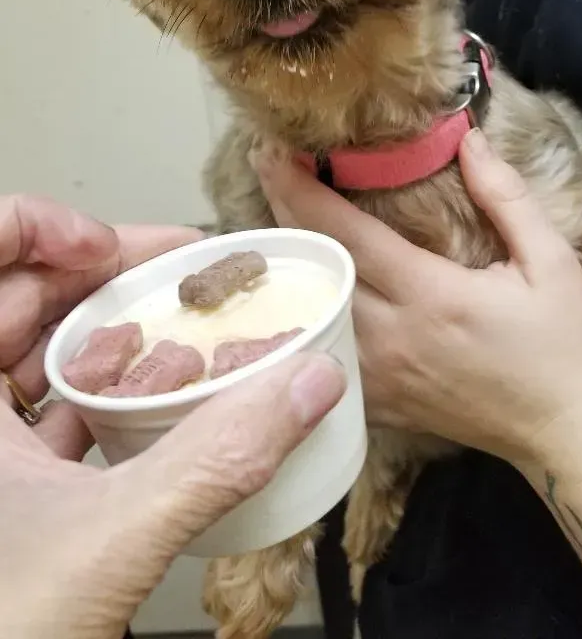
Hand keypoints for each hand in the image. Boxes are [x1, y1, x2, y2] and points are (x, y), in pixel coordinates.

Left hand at [0, 196, 345, 638]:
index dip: (38, 228)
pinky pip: (51, 411)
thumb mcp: (114, 536)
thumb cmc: (4, 629)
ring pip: (38, 358)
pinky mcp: (7, 490)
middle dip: (105, 280)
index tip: (108, 246)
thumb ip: (218, 458)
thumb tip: (306, 383)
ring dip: (113, 340)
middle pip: (23, 302)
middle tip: (176, 272)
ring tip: (178, 337)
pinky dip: (108, 395)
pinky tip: (161, 401)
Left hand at [254, 130, 581, 470]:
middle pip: (318, 266)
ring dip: (294, 259)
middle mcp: (392, 337)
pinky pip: (326, 349)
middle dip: (284, 211)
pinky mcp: (378, 404)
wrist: (565, 434)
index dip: (302, 190)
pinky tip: (304, 282)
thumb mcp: (551, 261)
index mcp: (432, 296)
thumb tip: (467, 138)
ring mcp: (379, 376)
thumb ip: (506, 197)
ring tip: (279, 213)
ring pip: (313, 308)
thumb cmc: (563, 344)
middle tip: (264, 163)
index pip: (347, 235)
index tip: (273, 151)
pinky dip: (308, 311)